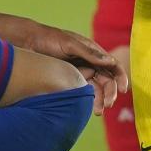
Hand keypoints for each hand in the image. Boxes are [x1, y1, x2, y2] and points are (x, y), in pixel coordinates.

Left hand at [10, 20, 126, 111]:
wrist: (26, 44)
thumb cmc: (49, 39)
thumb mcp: (70, 44)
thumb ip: (89, 53)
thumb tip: (110, 61)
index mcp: (92, 51)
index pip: (112, 65)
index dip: (120, 77)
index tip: (123, 89)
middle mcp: (88, 63)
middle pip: (106, 80)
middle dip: (110, 93)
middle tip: (108, 104)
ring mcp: (79, 73)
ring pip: (95, 89)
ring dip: (100, 100)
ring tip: (99, 111)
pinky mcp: (69, 82)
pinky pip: (82, 93)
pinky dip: (88, 101)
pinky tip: (88, 109)